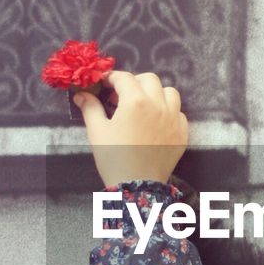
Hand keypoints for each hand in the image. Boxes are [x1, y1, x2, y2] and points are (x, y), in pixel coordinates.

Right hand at [74, 69, 187, 186]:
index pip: (124, 78)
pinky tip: (156, 122)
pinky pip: (179, 113)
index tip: (105, 84)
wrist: (137, 186)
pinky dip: (168, 112)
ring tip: (143, 106)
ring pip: (169, 93)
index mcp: (135, 102)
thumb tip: (82, 94)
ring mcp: (173, 119)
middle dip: (134, 83)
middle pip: (149, 79)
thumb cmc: (114, 158)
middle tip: (122, 95)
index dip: (112, 78)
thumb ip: (90, 108)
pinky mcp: (182, 133)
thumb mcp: (97, 132)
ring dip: (156, 94)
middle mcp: (158, 105)